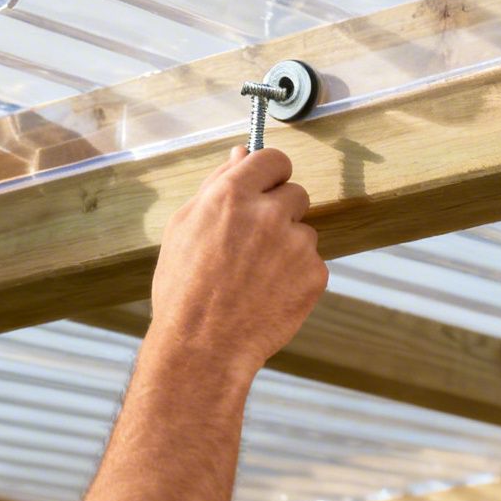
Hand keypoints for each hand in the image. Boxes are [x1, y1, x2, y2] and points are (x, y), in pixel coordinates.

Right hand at [148, 148, 323, 382]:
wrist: (203, 348)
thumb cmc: (184, 289)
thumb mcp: (184, 227)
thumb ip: (216, 184)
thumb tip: (241, 152)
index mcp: (232, 194)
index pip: (274, 158)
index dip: (271, 174)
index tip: (267, 188)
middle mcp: (268, 213)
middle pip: (296, 193)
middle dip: (280, 213)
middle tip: (254, 246)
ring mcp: (296, 244)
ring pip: (304, 232)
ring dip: (288, 248)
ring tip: (255, 278)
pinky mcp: (315, 274)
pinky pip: (312, 264)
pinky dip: (296, 277)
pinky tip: (269, 295)